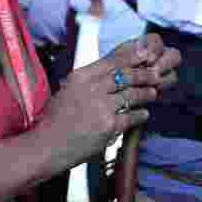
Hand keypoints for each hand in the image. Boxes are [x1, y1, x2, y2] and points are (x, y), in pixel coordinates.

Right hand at [35, 34, 179, 175]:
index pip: (113, 61)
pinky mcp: (108, 126)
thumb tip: (111, 70)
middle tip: (155, 75)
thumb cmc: (55, 120)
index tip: (145, 54)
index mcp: (80, 76)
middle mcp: (91, 88)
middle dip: (144, 74)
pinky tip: (144, 113)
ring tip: (152, 93)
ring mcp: (101, 107)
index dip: (132, 57)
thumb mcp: (67, 90)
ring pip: (132, 95)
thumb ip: (88, 80)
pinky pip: (131, 116)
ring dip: (146, 93)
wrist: (46, 146)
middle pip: (126, 75)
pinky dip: (140, 114)